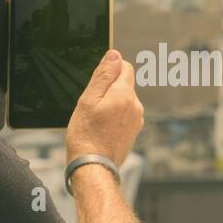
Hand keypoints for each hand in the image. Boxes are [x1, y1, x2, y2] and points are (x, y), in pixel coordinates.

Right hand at [66, 50, 144, 166]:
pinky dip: (114, 117)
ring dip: (111, 103)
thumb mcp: (88, 100)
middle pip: (124, 84)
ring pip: (123, 100)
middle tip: (93, 106)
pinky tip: (102, 128)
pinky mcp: (134, 131)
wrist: (93, 167)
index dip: (109, 71)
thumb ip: (103, 75)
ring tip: (96, 120)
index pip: (125, 66)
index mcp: (125, 95)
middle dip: (109, 89)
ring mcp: (137, 120)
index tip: (96, 86)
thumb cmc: (86, 135)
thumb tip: (115, 55)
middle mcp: (136, 106)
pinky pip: (124, 114)